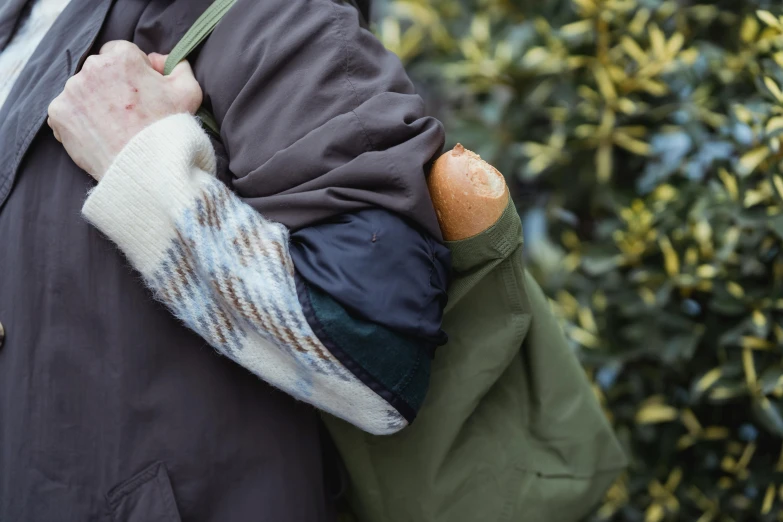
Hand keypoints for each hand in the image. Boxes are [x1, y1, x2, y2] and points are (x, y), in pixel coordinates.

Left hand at [47, 41, 202, 180]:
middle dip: (111, 85)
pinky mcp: (58, 114)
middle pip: (98, 70)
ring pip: (82, 91)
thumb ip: (177, 65)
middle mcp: (92, 68)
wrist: (148, 168)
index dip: (132, 71)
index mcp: (122, 57)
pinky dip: (80, 122)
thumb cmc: (169, 130)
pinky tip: (99, 135)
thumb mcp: (189, 92)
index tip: (140, 91)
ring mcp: (71, 92)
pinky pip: (67, 112)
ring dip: (94, 103)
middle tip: (128, 112)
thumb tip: (159, 61)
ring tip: (114, 127)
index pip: (119, 52)